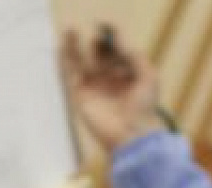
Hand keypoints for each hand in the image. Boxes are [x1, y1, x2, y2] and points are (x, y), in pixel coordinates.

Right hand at [61, 26, 165, 152]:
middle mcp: (110, 80)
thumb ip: (135, 57)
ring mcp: (95, 88)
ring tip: (71, 29)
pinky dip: (66, 61)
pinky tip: (62, 47)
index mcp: (127, 75)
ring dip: (75, 46)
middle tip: (97, 36)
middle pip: (100, 54)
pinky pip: (71, 75)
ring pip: (82, 62)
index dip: (113, 39)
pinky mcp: (81, 96)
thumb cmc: (144, 108)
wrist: (131, 134)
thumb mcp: (148, 76)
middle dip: (97, 42)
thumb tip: (119, 42)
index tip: (108, 29)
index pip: (117, 52)